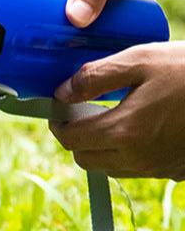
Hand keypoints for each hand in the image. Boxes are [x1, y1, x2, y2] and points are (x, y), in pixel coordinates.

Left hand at [49, 42, 184, 179]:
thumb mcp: (139, 60)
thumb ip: (95, 77)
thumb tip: (62, 93)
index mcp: (124, 131)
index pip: (70, 139)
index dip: (58, 122)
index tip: (59, 107)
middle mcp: (138, 158)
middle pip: (85, 159)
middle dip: (77, 137)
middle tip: (82, 112)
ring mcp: (159, 168)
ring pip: (110, 168)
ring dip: (101, 148)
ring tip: (111, 117)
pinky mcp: (175, 170)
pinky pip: (138, 169)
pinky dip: (128, 153)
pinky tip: (140, 127)